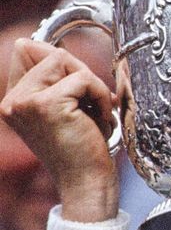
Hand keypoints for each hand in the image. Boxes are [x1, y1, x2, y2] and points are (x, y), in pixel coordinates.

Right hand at [0, 38, 118, 221]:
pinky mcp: (46, 105)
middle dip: (82, 76)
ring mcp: (25, 102)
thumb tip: (47, 44)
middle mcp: (11, 101)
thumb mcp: (64, 109)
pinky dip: (100, 96)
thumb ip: (55, 78)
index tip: (79, 95)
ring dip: (92, 87)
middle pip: (52, 54)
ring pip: (67, 62)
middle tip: (93, 109)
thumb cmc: (82, 150)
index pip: (29, 50)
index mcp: (11, 101)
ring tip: (95, 116)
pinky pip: (84, 78)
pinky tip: (100, 122)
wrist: (87, 184)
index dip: (63, 65)